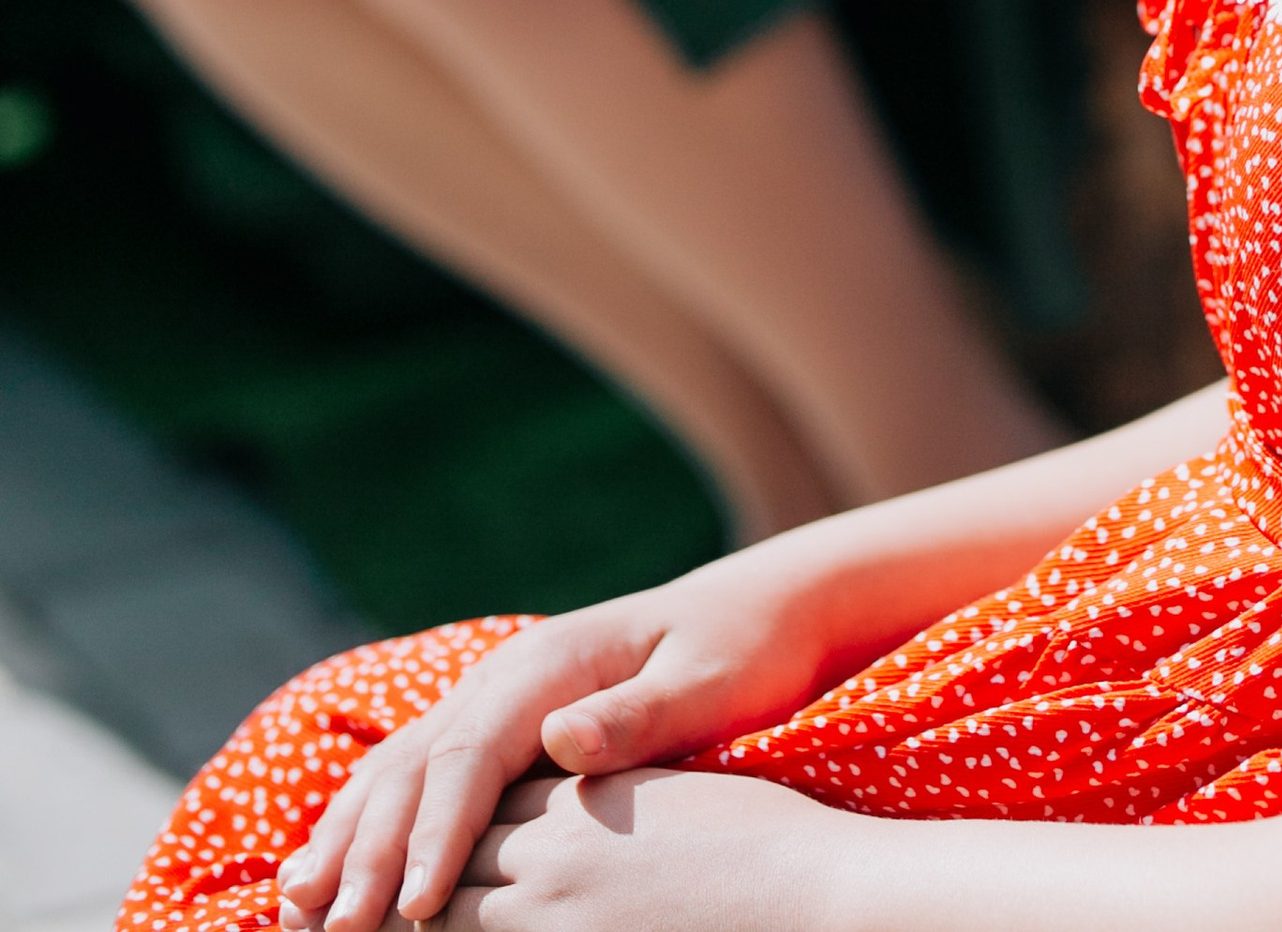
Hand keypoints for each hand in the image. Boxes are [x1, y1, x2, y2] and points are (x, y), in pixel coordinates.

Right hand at [278, 546, 852, 931]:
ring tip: (298, 914)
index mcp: (548, 666)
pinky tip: (329, 876)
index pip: (467, 756)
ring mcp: (492, 699)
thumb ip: (637, 716)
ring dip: (342, 840)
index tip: (410, 908)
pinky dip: (365, 826)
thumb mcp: (710, 682)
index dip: (432, 834)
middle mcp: (505, 678)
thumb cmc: (743, 652)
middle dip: (365, 852)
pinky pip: (413, 779)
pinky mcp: (495, 728)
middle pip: (412, 768)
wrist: (756, 608)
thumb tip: (560, 742)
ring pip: (394, 772)